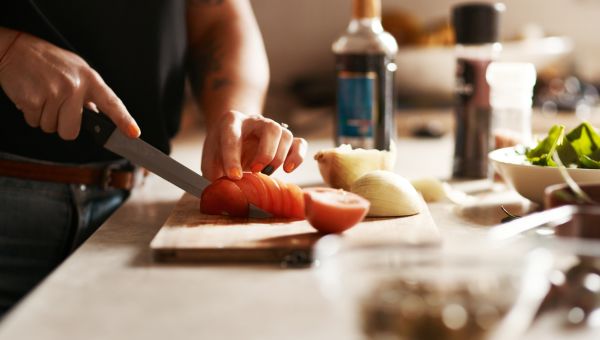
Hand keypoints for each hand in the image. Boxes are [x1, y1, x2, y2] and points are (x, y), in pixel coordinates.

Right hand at [0, 29, 139, 139]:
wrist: (15, 49)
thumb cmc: (49, 62)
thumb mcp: (77, 71)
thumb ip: (89, 94)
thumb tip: (97, 116)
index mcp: (90, 80)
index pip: (112, 103)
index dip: (124, 120)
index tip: (133, 133)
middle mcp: (74, 87)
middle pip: (72, 131)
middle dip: (62, 125)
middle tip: (56, 105)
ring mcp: (54, 93)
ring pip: (51, 128)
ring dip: (45, 117)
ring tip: (42, 95)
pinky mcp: (32, 99)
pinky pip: (34, 122)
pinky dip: (31, 114)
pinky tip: (32, 95)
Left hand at [201, 110, 307, 180]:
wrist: (232, 138)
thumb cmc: (220, 153)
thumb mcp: (210, 163)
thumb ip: (214, 177)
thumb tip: (223, 197)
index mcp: (231, 122)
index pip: (232, 135)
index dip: (232, 157)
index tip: (234, 177)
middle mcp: (254, 121)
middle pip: (271, 128)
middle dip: (266, 153)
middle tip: (256, 171)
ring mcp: (272, 128)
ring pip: (286, 135)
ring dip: (279, 157)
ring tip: (267, 173)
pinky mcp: (284, 140)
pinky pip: (299, 143)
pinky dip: (297, 157)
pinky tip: (288, 169)